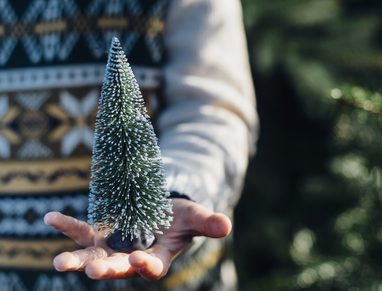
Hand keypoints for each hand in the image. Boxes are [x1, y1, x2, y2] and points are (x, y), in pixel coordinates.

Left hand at [44, 198, 231, 280]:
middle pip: (118, 268)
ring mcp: (113, 248)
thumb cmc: (181, 219)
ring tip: (59, 263)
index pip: (151, 268)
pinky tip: (50, 218)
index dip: (145, 266)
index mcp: (157, 258)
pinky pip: (83, 232)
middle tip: (94, 271)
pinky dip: (68, 226)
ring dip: (78, 260)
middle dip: (106, 270)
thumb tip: (227, 225)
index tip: (139, 261)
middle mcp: (131, 258)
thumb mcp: (195, 218)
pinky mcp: (101, 235)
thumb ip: (208, 224)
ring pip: (95, 257)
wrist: (162, 214)